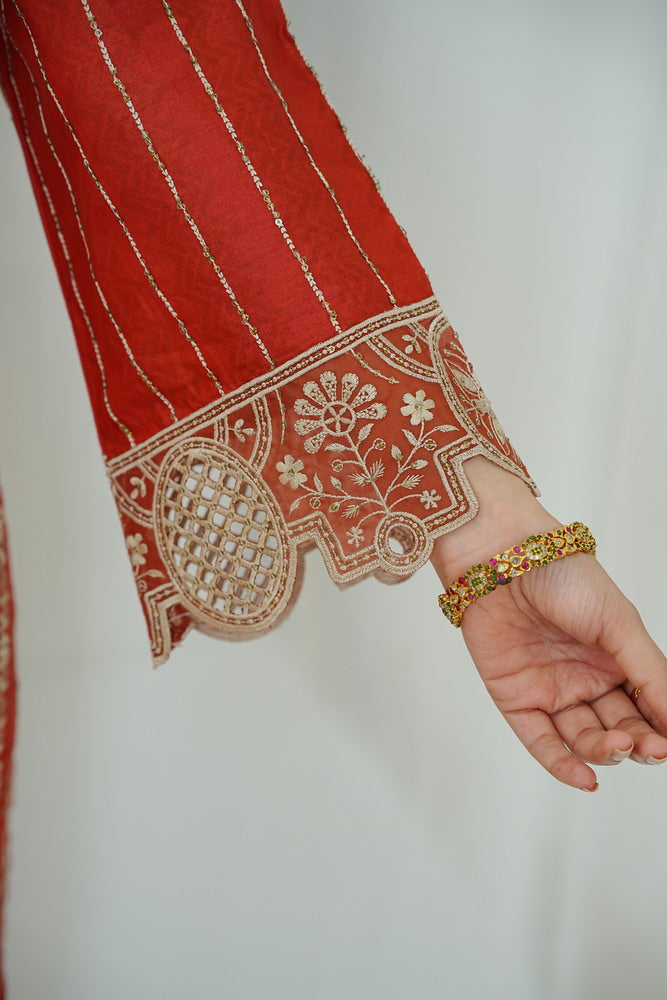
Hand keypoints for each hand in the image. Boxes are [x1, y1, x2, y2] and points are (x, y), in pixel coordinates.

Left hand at [431, 456, 666, 789]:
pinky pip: (541, 741)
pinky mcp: (515, 698)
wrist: (501, 558)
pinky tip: (586, 778)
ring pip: (584, 739)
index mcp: (617, 659)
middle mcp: (586, 678)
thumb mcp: (619, 622)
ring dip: (604, 751)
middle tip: (648, 747)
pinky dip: (562, 764)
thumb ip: (649, 672)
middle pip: (619, 729)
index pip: (646, 708)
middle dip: (637, 744)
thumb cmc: (563, 576)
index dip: (659, 729)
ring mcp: (550, 690)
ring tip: (619, 746)